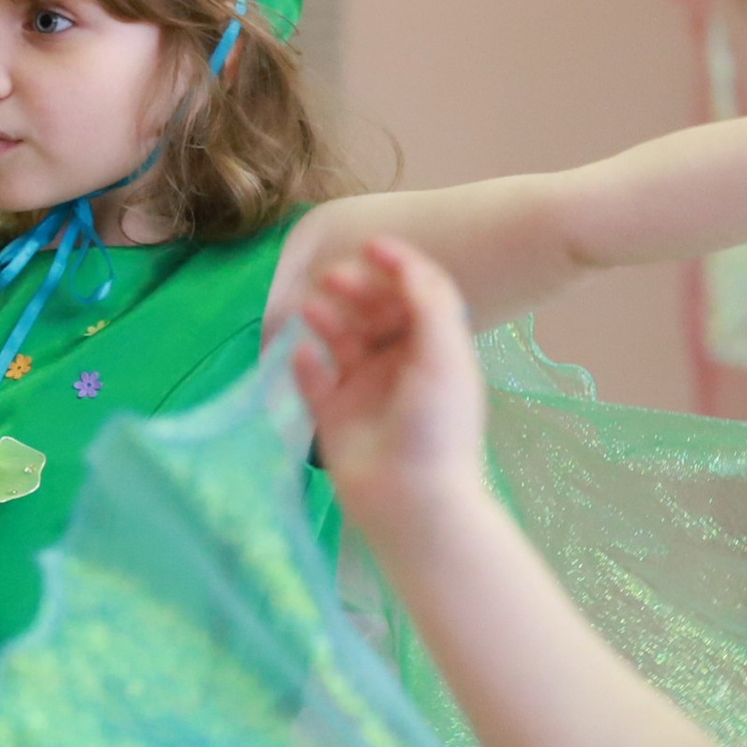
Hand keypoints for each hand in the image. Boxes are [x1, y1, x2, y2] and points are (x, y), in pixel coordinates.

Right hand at [292, 241, 487, 531]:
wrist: (411, 500)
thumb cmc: (436, 426)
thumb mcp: (444, 356)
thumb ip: (429, 303)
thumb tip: (406, 264)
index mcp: (434, 349)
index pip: (416, 294)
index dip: (397, 265)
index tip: (370, 246)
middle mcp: (399, 365)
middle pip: (373, 312)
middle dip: (355, 289)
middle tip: (332, 278)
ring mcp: (363, 390)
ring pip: (338, 340)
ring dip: (325, 319)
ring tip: (310, 309)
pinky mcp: (332, 416)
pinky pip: (311, 379)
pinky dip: (304, 363)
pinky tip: (301, 355)